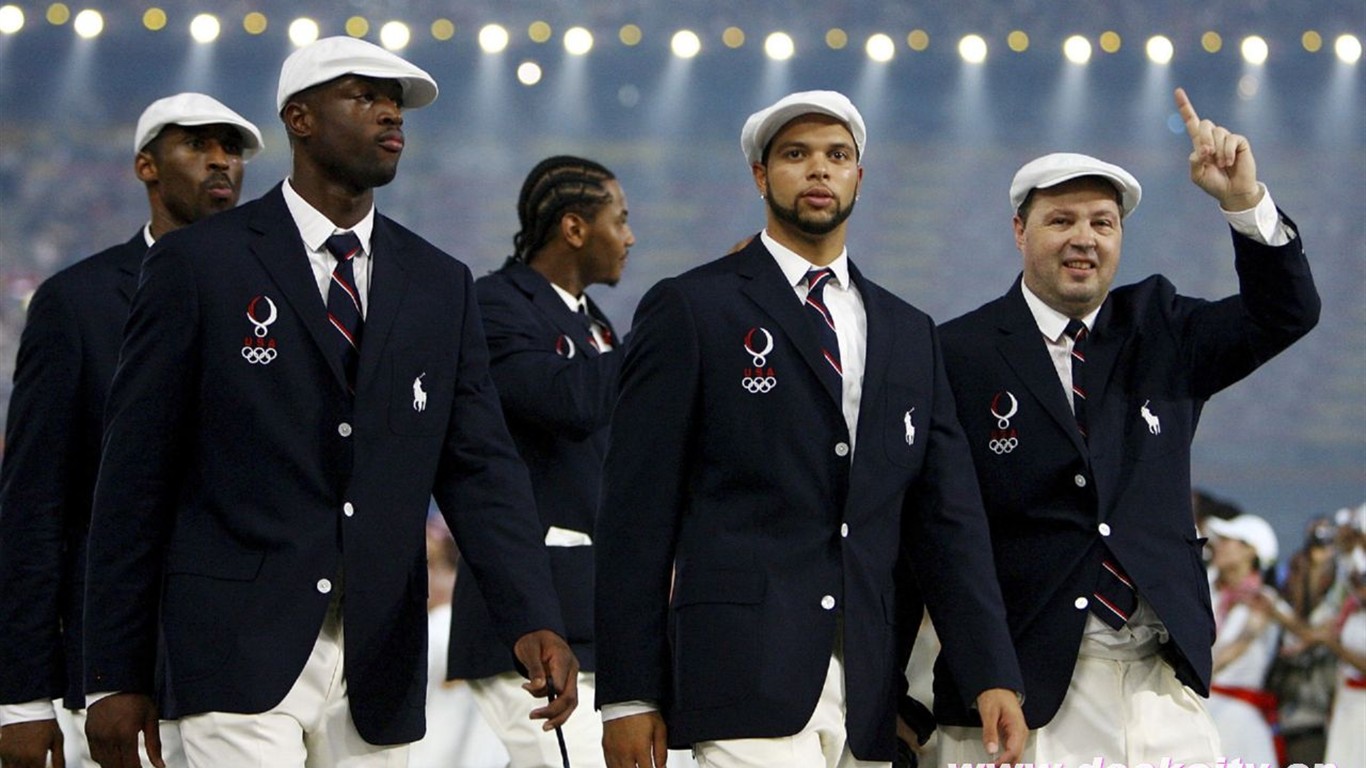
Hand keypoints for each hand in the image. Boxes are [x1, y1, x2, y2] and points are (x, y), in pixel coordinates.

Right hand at [0, 718, 64, 767]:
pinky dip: (12, 765)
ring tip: (29, 763)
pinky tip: (20, 759)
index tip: (45, 767)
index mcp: (36, 757)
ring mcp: (9, 756)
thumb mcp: (57, 739)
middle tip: (37, 765)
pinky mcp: (2, 751)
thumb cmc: (44, 721)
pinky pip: (5, 764)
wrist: (27, 706)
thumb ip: (59, 759)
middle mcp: (21, 759)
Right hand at [85, 693, 163, 767]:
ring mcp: (96, 737)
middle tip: (136, 766)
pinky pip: (95, 755)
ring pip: (104, 764)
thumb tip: (160, 765)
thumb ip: (154, 745)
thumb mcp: (150, 719)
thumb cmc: (135, 698)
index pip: (130, 765)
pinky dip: (105, 760)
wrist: (114, 682)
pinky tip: (115, 758)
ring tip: (127, 763)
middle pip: (116, 767)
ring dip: (116, 766)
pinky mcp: (89, 734)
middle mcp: (108, 738)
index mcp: (125, 734)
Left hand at [513, 629, 579, 729]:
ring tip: (544, 725)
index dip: (547, 692)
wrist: (538, 633)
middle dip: (554, 712)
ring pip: (571, 702)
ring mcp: (570, 676)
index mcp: (563, 659)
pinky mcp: (566, 682)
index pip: (561, 684)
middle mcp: (571, 669)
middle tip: (535, 717)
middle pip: (570, 697)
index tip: (526, 687)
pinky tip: (545, 715)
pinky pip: (566, 700)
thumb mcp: (529, 650)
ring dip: (558, 716)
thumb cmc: (533, 640)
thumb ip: (535, 669)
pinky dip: (557, 710)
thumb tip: (538, 686)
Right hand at [603, 711, 667, 767]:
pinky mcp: (606, 747)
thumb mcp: (659, 729)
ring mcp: (614, 750)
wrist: (625, 697)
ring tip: (635, 766)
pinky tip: (623, 766)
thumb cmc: (642, 710)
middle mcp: (625, 752)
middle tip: (645, 767)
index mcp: (640, 749)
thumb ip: (661, 751)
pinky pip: (609, 765)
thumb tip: (662, 767)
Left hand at [975, 687, 1026, 765]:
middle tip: (994, 767)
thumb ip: (990, 732)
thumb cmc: (995, 696)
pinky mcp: (1012, 734)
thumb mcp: (989, 713)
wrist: (998, 686)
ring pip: (1016, 754)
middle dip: (1008, 765)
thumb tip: (991, 750)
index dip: (1003, 761)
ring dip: (1008, 763)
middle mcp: (1020, 732)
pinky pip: (1012, 750)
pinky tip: (999, 762)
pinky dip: (1006, 758)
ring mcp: (1017, 734)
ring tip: (996, 765)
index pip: (1013, 751)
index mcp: (1017, 727)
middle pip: (1017, 756)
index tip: (993, 765)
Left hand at [1175, 87, 1261, 210]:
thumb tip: (1200, 150)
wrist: (1232, 192)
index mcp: (1199, 143)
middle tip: (1208, 156)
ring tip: (1222, 164)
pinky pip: (1231, 139)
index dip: (1185, 107)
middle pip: (1204, 124)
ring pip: (1218, 132)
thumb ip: (1194, 163)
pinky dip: (1228, 152)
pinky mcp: (1239, 141)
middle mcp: (1213, 137)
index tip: (1178, 91)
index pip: (1191, 122)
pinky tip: (1230, 162)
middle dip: (1204, 139)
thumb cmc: (1214, 183)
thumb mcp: (1197, 176)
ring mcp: (1227, 138)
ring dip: (1218, 151)